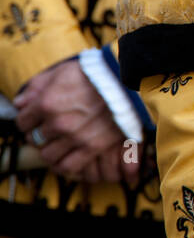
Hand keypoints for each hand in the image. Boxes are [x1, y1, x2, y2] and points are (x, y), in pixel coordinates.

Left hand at [13, 60, 140, 185]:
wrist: (128, 83)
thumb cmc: (96, 74)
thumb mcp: (63, 71)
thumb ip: (38, 86)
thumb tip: (21, 102)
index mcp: (47, 102)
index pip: (23, 122)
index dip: (28, 120)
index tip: (36, 118)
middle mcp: (58, 123)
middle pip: (35, 140)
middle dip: (39, 135)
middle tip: (49, 130)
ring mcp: (75, 137)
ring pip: (48, 156)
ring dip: (50, 150)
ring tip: (58, 144)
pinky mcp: (92, 148)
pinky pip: (68, 167)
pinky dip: (63, 165)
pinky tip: (66, 157)